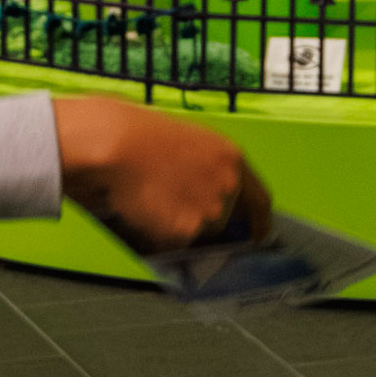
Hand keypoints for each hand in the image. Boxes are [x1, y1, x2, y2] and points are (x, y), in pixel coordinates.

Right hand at [53, 98, 271, 251]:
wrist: (115, 145)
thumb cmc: (139, 134)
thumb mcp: (189, 142)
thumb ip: (209, 169)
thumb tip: (207, 192)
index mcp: (232, 159)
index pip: (260, 201)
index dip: (260, 222)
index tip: (258, 236)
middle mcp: (228, 187)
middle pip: (223, 220)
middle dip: (203, 220)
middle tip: (174, 206)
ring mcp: (209, 212)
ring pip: (197, 233)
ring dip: (178, 225)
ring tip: (152, 199)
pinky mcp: (185, 231)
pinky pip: (174, 242)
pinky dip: (159, 234)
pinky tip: (144, 208)